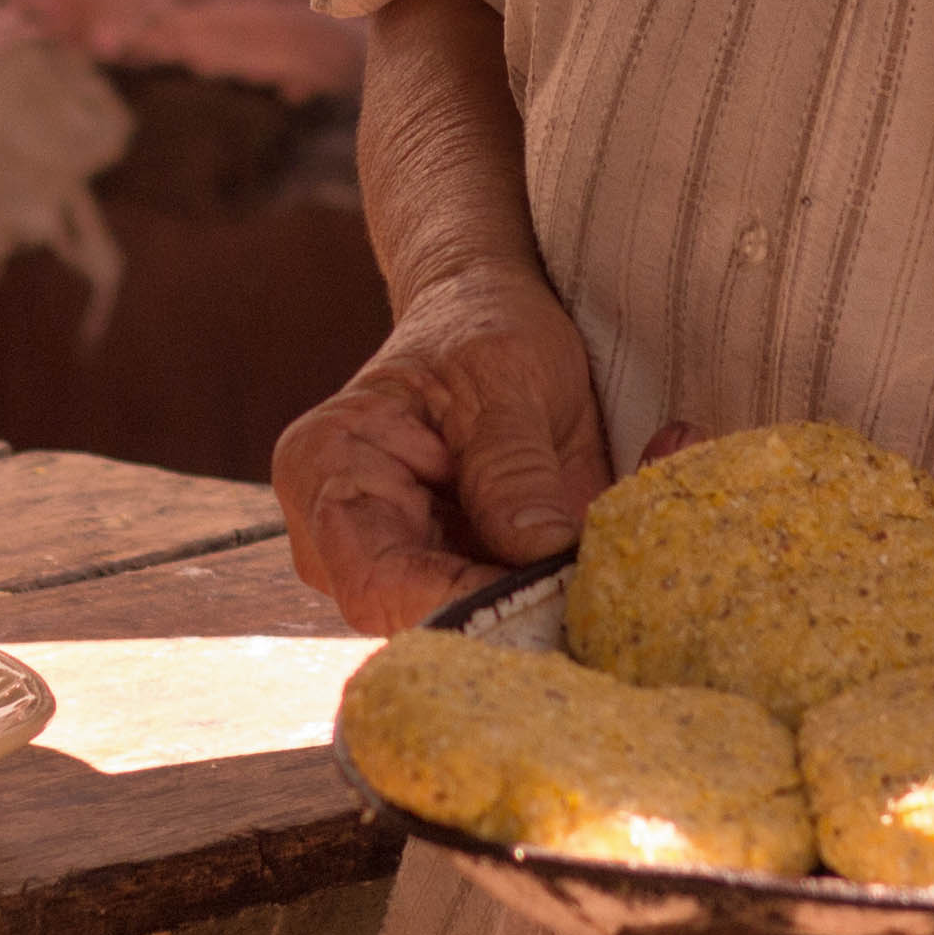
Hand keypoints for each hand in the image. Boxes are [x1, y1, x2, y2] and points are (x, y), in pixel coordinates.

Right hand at [274, 266, 611, 634]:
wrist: (483, 307)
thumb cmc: (478, 325)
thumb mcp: (505, 376)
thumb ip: (513, 467)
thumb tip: (538, 554)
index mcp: (327, 471)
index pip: (378, 580)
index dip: (462, 604)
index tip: (549, 599)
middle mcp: (341, 536)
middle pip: (420, 621)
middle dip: (513, 614)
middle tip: (596, 594)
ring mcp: (394, 563)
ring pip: (469, 627)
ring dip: (545, 604)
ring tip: (606, 555)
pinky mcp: (448, 576)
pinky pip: (499, 609)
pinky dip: (557, 589)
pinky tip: (600, 550)